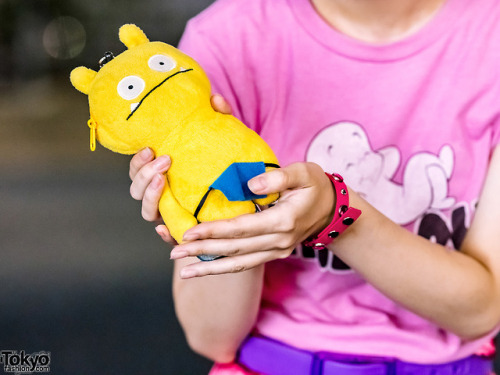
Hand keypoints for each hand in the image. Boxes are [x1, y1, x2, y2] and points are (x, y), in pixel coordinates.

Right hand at [128, 94, 232, 244]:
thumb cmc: (227, 164)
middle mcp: (162, 193)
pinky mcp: (185, 229)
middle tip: (164, 161)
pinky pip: (169, 235)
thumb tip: (215, 99)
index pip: (138, 169)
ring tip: (164, 181)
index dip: (138, 161)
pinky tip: (164, 229)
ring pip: (147, 211)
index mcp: (163, 172)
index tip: (150, 148)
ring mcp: (171, 212)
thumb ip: (220, 119)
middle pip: (136, 189)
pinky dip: (164, 234)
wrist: (247, 199)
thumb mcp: (223, 140)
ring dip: (150, 196)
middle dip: (144, 174)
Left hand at [170, 162, 335, 277]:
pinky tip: (206, 269)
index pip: (242, 228)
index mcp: (283, 220)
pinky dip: (224, 268)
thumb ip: (279, 177)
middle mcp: (279, 241)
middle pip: (235, 249)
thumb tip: (252, 185)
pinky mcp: (274, 254)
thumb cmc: (316, 186)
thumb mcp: (304, 173)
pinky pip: (246, 264)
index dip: (214, 231)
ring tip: (184, 271)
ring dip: (210, 268)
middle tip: (174, 254)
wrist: (333, 210)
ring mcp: (277, 251)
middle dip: (203, 252)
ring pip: (238, 263)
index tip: (189, 232)